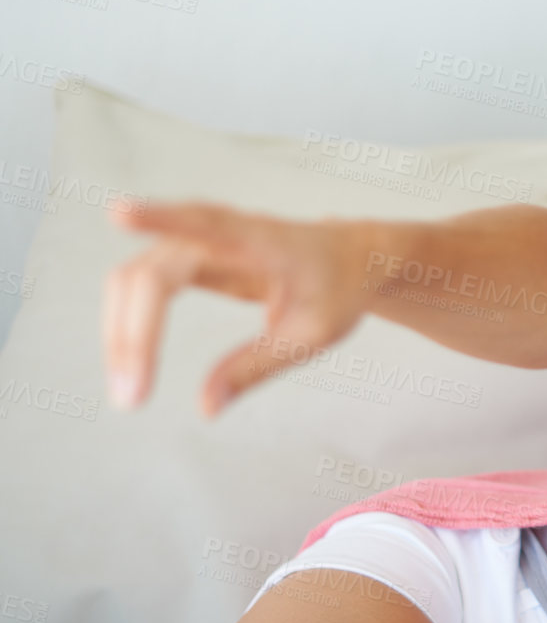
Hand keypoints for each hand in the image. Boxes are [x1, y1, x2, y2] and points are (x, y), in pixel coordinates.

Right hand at [103, 201, 374, 416]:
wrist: (353, 260)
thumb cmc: (339, 290)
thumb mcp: (312, 335)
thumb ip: (258, 365)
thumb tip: (205, 407)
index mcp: (262, 241)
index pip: (204, 223)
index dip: (160, 218)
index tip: (118, 215)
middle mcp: (220, 235)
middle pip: (151, 272)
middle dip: (131, 332)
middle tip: (131, 397)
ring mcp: (197, 244)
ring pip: (134, 280)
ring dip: (122, 333)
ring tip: (130, 392)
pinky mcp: (187, 260)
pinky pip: (142, 288)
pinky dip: (130, 324)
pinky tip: (130, 363)